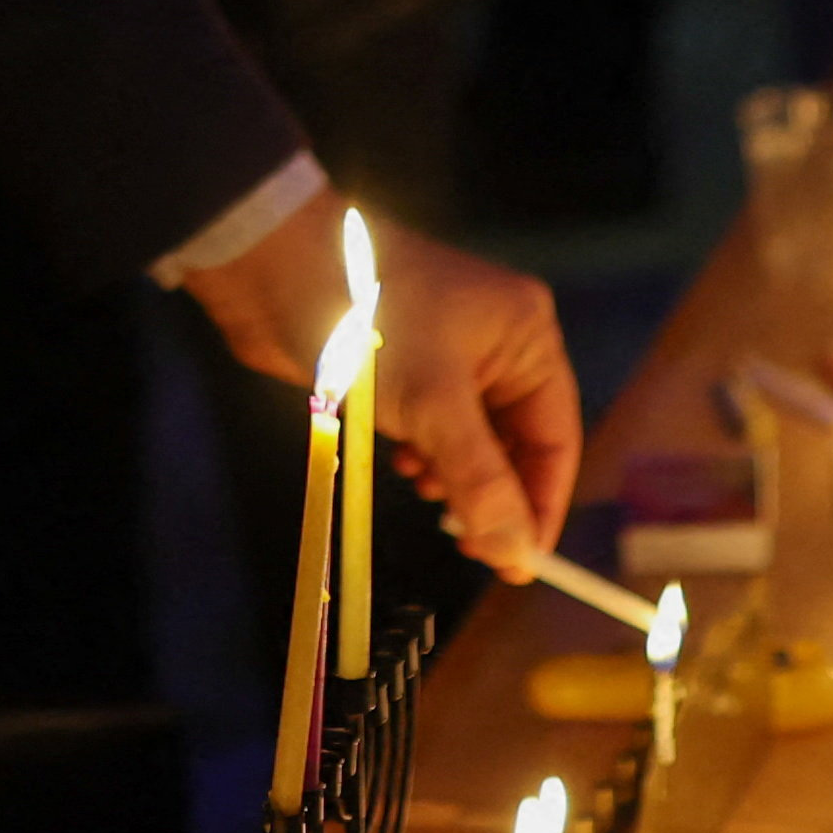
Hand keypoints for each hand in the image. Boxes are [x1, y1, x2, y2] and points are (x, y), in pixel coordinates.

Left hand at [181, 189, 580, 578]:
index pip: (556, 437)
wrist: (275, 268)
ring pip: (475, 443)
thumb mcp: (433, 406)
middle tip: (466, 541)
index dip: (542, 504)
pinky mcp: (408, 370)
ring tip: (427, 491)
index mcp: (527, 336)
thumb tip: (518, 553)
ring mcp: (452, 357)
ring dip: (456, 478)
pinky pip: (436, 431)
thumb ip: (480, 482)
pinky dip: (427, 457)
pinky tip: (404, 465)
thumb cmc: (370, 323)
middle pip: (517, 443)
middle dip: (494, 493)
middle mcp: (500, 345)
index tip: (521, 564)